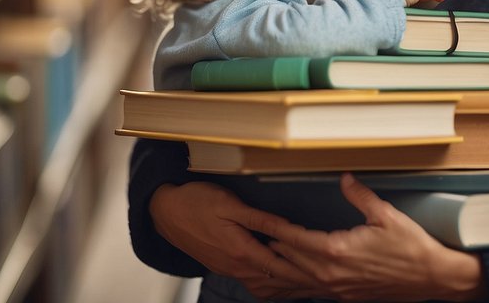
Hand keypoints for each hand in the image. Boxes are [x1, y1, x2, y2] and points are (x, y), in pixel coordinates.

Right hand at [150, 181, 320, 297]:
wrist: (164, 213)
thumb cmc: (195, 202)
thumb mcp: (229, 204)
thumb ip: (260, 218)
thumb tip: (287, 226)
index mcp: (240, 250)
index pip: (280, 266)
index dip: (304, 268)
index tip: (324, 270)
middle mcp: (236, 266)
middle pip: (275, 281)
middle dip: (301, 282)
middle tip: (324, 281)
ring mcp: (228, 269)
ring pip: (264, 286)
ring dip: (286, 286)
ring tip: (309, 284)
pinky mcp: (223, 266)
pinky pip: (252, 282)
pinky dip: (270, 285)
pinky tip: (280, 282)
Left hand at [256, 173, 486, 301]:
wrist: (432, 278)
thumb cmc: (412, 248)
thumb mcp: (386, 215)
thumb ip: (360, 195)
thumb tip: (345, 178)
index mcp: (337, 251)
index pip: (295, 238)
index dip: (273, 227)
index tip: (255, 220)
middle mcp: (332, 274)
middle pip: (289, 260)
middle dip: (269, 247)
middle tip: (248, 235)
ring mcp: (338, 288)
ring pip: (298, 278)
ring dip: (280, 266)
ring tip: (262, 253)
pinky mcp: (346, 295)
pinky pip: (313, 289)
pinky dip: (297, 280)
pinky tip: (291, 276)